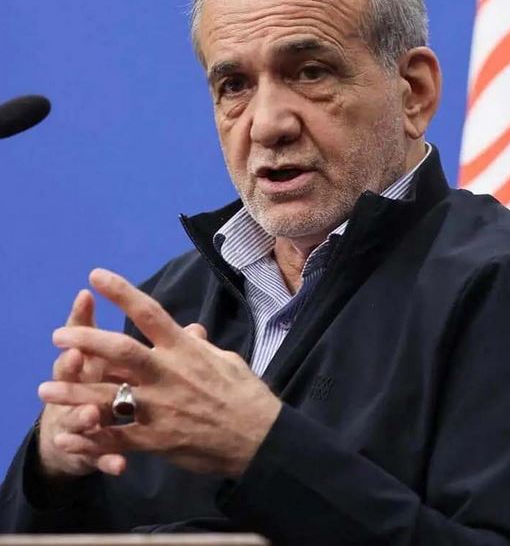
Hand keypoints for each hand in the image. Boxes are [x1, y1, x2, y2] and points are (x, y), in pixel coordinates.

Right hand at [37, 290, 125, 477]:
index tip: (84, 303)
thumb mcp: (106, 359)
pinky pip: (101, 455)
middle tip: (75, 357)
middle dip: (71, 367)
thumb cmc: (97, 383)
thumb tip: (129, 305)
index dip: (81, 325)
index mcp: (88, 365)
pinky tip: (119, 466)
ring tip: (91, 414)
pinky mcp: (91, 450)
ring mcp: (81, 421)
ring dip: (84, 414)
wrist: (75, 435)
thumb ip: (117, 334)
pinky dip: (108, 459)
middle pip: (70, 377)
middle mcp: (78, 390)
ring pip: (80, 416)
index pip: (82, 340)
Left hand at [38, 269, 281, 477]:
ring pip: (109, 397)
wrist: (259, 439)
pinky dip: (89, 440)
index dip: (121, 293)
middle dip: (87, 341)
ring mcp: (160, 409)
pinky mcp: (156, 440)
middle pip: (121, 352)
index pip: (149, 314)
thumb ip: (201, 346)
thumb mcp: (227, 361)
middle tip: (58, 336)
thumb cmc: (246, 396)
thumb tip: (190, 330)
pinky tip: (67, 436)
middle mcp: (169, 375)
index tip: (96, 275)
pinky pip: (116, 440)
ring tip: (44, 389)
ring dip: (74, 393)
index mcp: (186, 351)